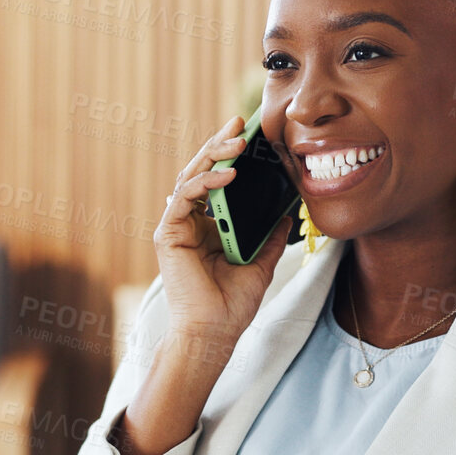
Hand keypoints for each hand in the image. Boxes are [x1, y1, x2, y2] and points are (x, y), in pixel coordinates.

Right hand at [154, 113, 298, 344]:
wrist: (215, 332)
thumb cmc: (232, 304)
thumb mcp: (262, 261)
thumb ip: (270, 235)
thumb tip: (287, 210)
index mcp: (209, 225)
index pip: (217, 180)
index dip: (230, 156)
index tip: (251, 133)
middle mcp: (190, 221)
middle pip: (202, 171)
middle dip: (220, 143)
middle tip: (240, 122)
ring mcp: (177, 225)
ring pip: (190, 176)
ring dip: (214, 155)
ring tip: (238, 142)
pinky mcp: (168, 233)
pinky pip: (185, 196)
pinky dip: (205, 181)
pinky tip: (228, 173)